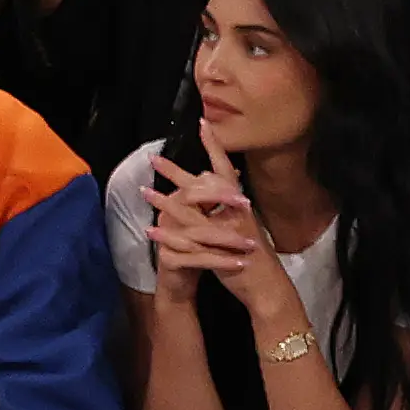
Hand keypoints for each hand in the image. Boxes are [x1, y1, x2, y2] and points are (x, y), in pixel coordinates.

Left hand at [144, 123, 295, 317]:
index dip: (214, 146)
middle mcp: (235, 212)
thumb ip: (227, 207)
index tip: (201, 124)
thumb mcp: (241, 225)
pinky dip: (167, 234)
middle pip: (202, 185)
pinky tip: (150, 229)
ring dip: (164, 201)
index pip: (224, 168)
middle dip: (176, 171)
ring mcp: (226, 231)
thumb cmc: (252, 256)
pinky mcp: (216, 251)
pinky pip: (187, 239)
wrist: (266, 285)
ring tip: (143, 191)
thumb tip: (211, 189)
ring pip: (190, 211)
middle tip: (153, 158)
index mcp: (240, 203)